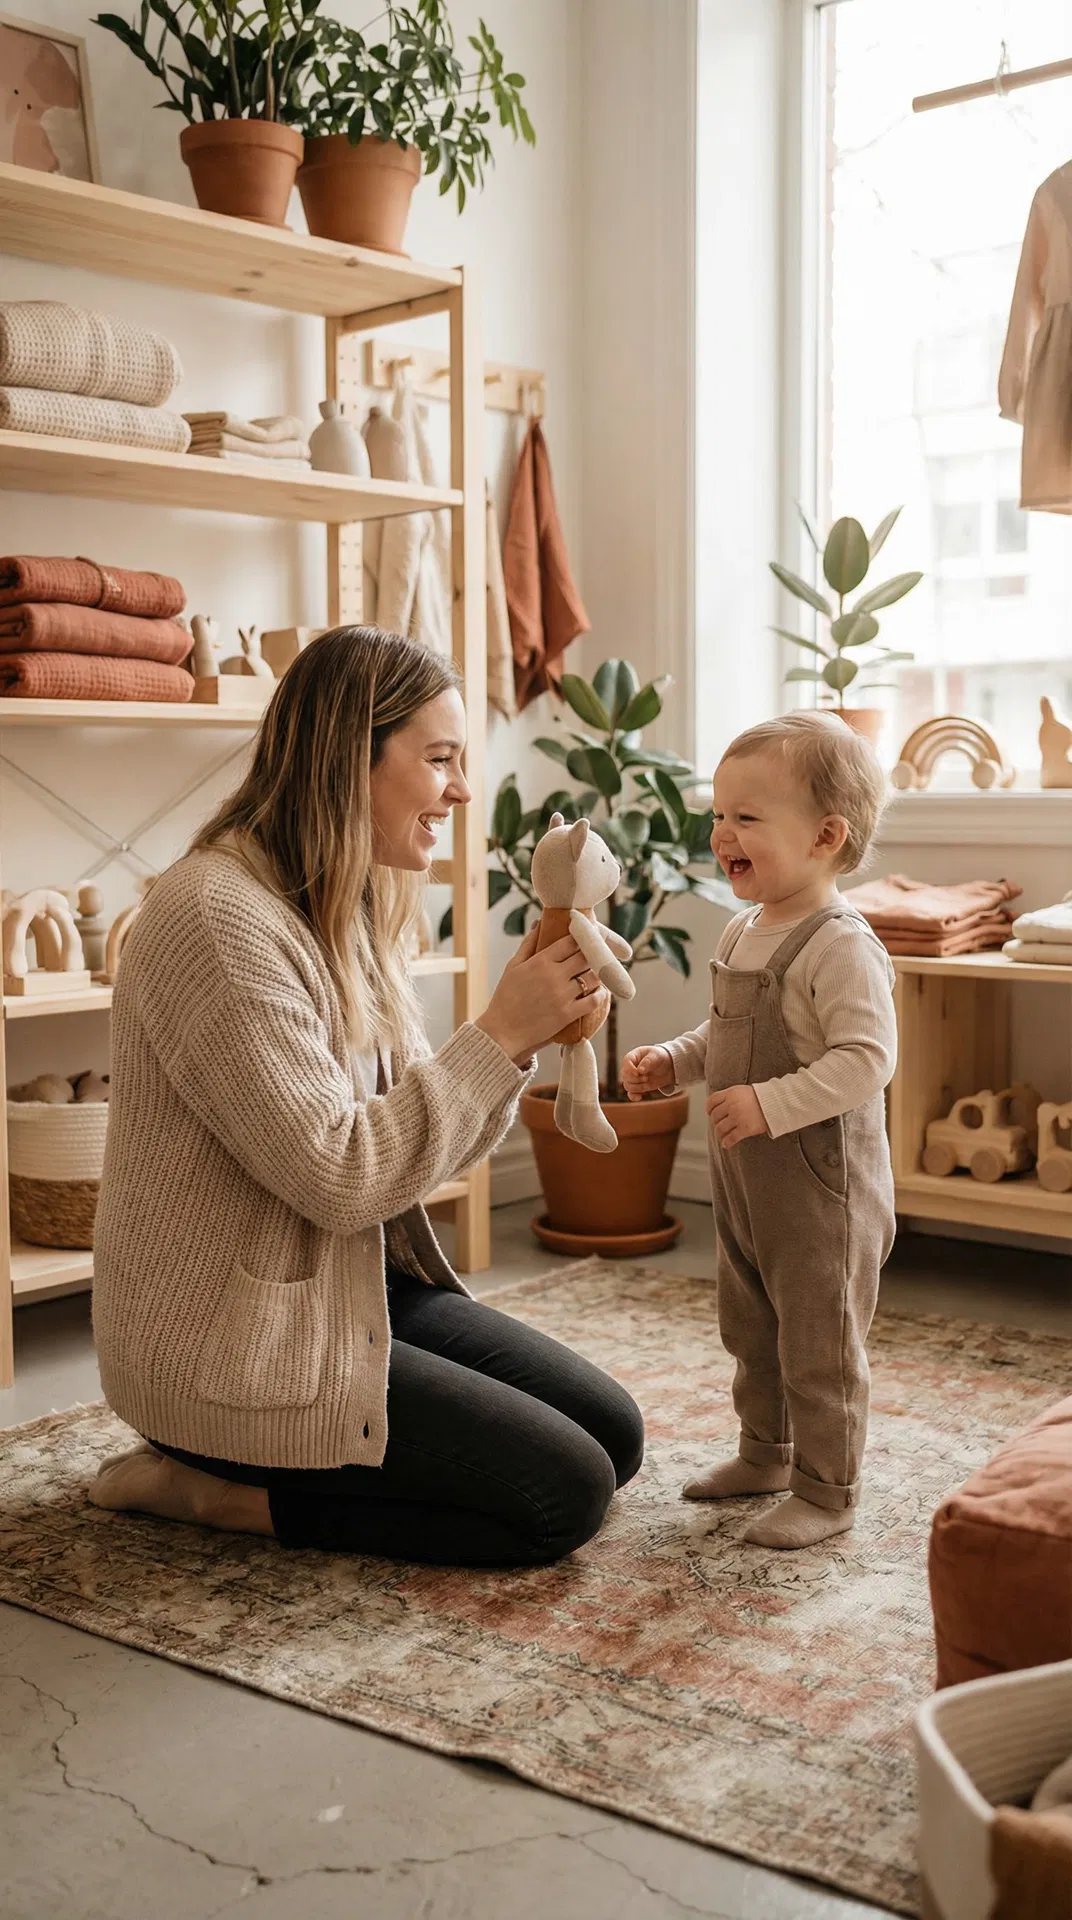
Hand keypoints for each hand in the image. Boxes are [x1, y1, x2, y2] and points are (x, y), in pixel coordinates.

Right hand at [477, 932, 603, 1064]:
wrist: (502, 1031)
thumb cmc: (505, 997)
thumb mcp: (513, 966)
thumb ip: (528, 944)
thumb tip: (540, 923)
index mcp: (540, 961)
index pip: (571, 942)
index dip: (583, 937)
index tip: (588, 936)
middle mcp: (554, 976)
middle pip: (586, 957)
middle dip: (593, 954)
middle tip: (597, 954)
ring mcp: (563, 995)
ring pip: (593, 977)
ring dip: (597, 974)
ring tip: (597, 973)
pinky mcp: (568, 1014)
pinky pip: (593, 1000)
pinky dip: (600, 994)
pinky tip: (599, 991)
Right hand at [621, 1045, 674, 1101]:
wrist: (668, 1066)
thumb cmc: (660, 1056)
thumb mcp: (656, 1055)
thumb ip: (648, 1061)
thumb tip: (640, 1070)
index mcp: (633, 1057)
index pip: (626, 1062)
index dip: (630, 1069)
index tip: (638, 1073)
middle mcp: (630, 1068)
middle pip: (625, 1076)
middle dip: (636, 1079)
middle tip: (647, 1078)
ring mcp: (634, 1078)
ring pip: (627, 1086)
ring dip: (637, 1087)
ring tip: (648, 1084)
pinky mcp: (638, 1086)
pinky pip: (631, 1093)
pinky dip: (634, 1096)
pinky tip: (639, 1097)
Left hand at [706, 1084, 767, 1147]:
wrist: (776, 1103)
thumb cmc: (762, 1097)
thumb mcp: (742, 1091)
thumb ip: (730, 1096)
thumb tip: (719, 1106)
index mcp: (730, 1093)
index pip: (712, 1101)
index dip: (709, 1109)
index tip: (710, 1113)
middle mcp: (732, 1105)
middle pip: (715, 1116)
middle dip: (716, 1122)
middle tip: (720, 1125)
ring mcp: (738, 1117)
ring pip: (720, 1128)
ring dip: (720, 1133)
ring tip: (723, 1135)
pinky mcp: (745, 1129)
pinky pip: (730, 1138)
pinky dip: (726, 1143)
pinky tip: (726, 1144)